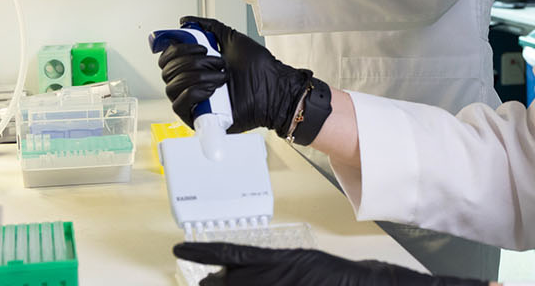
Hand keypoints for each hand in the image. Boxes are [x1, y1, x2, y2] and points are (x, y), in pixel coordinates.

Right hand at [156, 16, 320, 138]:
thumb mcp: (231, 39)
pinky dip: (193, 93)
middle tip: (218, 61)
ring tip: (222, 76)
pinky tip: (212, 89)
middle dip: (192, 62)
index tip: (198, 46)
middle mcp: (191, 83)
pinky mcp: (198, 118)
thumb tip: (186, 20)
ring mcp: (194, 101)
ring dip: (198, 76)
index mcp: (195, 66)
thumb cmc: (259, 68)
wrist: (274, 88)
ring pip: (172, 87)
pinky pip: (179, 106)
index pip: (167, 59)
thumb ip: (209, 27)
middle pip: (167, 71)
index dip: (175, 50)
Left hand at [171, 243, 487, 285]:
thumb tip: (240, 279)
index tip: (180, 251)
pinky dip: (232, 279)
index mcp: (284, 259)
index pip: (231, 253)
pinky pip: (249, 285)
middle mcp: (277, 274)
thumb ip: (281, 275)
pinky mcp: (293, 283)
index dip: (203, 255)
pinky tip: (217, 278)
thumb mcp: (310, 270)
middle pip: (226, 282)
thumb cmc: (353, 281)